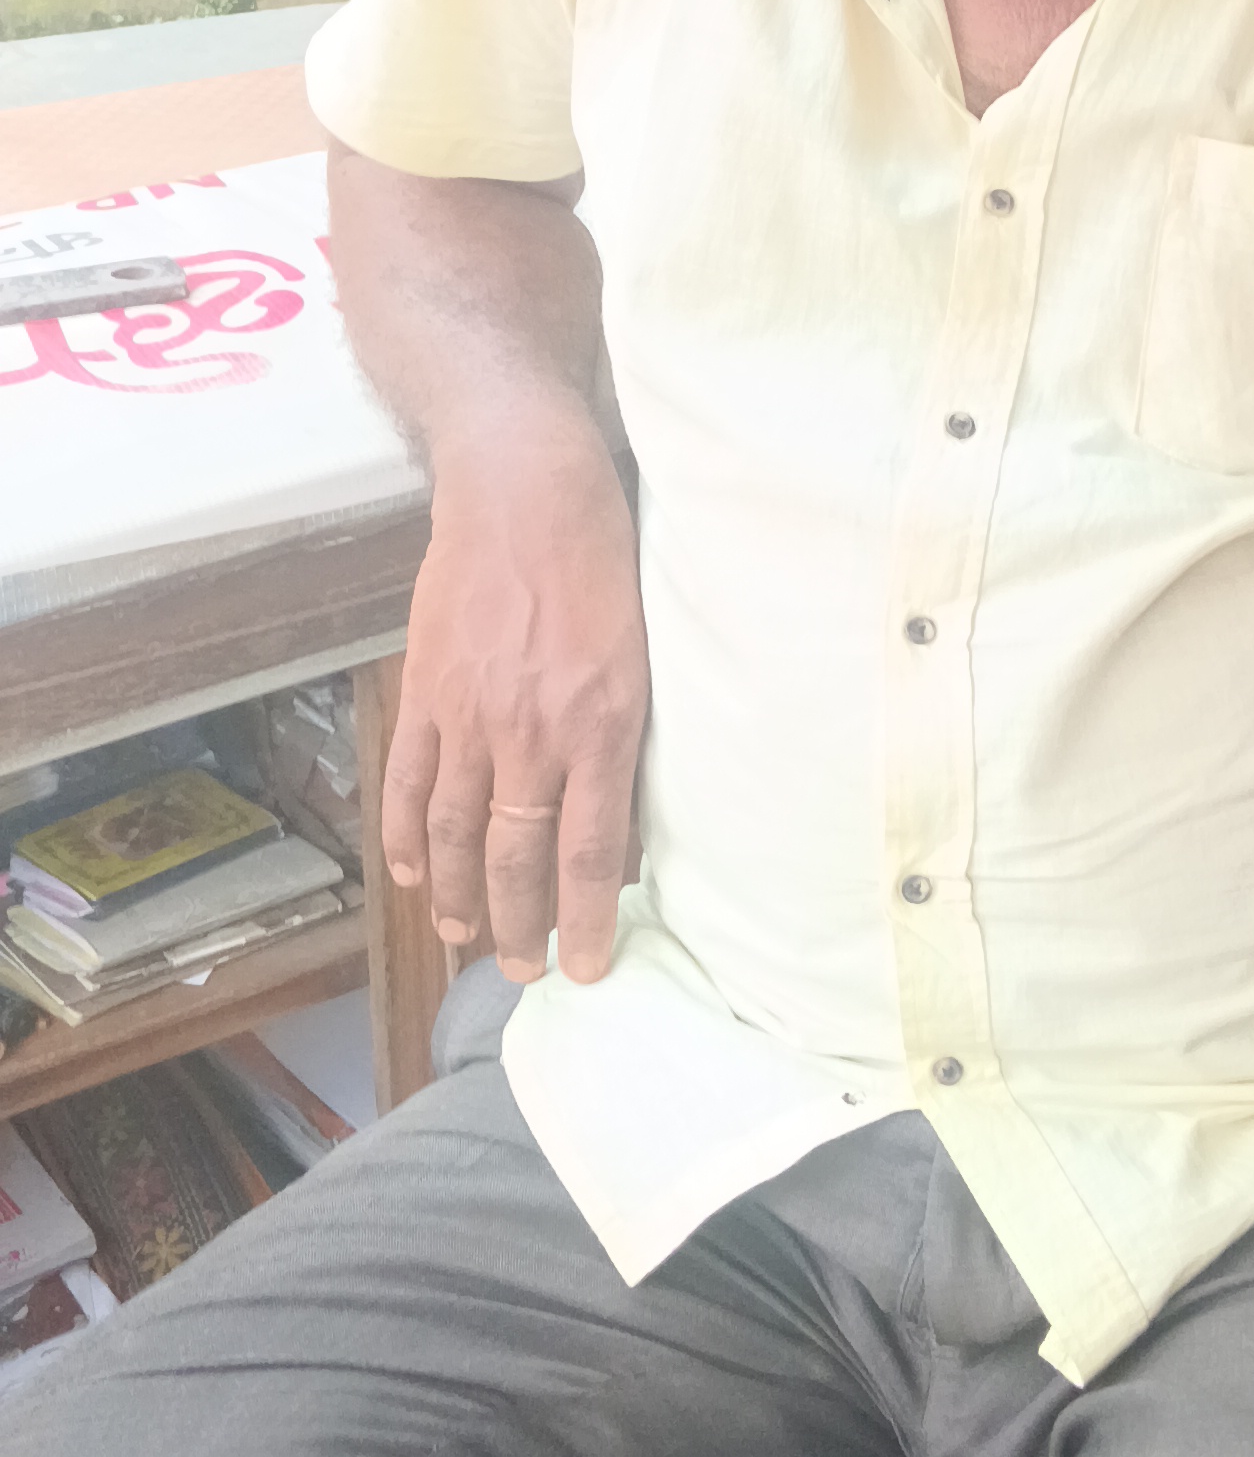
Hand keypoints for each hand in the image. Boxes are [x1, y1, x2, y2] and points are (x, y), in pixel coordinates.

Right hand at [383, 411, 649, 983]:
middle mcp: (530, 732)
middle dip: (520, 924)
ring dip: (457, 896)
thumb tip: (623, 827)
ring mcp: (468, 715)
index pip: (590, 851)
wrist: (525, 487)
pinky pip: (408, 781)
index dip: (585, 918)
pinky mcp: (426, 690)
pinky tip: (411, 874)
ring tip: (465, 938)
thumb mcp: (644, 655)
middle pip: (516, 855)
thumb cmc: (604, 560)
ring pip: (454, 832)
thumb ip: (627, 742)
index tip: (586, 966)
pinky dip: (405, 835)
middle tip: (524, 969)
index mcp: (599, 724)